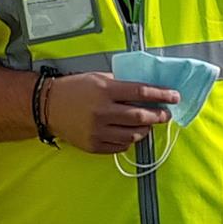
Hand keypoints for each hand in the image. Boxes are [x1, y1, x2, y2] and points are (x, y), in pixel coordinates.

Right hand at [44, 72, 178, 154]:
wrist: (48, 106)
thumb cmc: (75, 88)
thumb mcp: (98, 78)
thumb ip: (121, 84)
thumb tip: (147, 90)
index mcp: (105, 90)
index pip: (141, 92)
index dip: (161, 95)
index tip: (174, 96)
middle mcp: (103, 111)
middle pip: (141, 116)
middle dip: (159, 115)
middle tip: (166, 114)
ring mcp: (98, 131)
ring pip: (134, 134)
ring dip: (145, 129)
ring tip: (147, 124)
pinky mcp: (94, 146)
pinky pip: (121, 146)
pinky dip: (129, 139)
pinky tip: (128, 133)